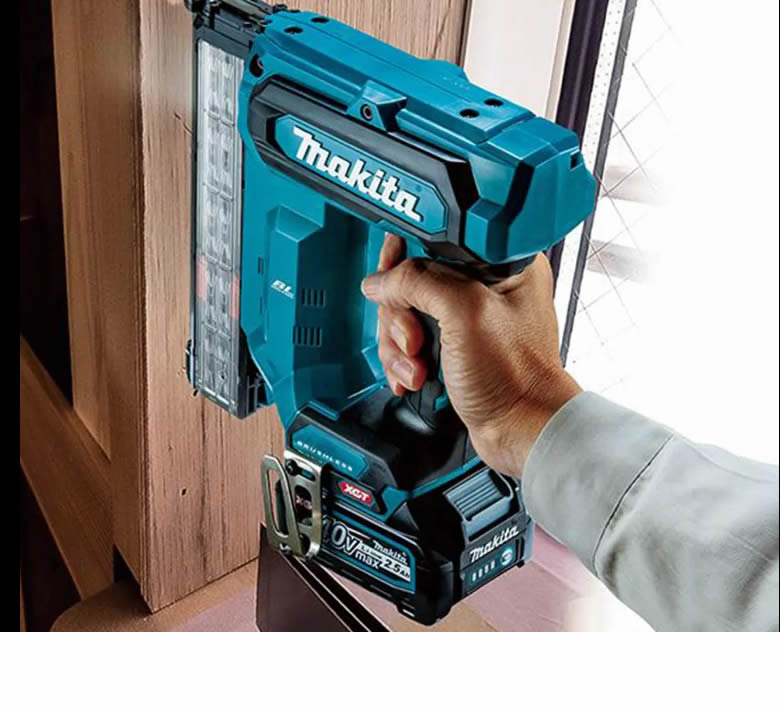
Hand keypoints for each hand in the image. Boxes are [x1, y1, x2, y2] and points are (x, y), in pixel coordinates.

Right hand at [360, 234, 580, 475]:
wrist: (519, 429)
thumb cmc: (514, 377)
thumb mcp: (464, 313)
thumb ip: (418, 282)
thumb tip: (380, 279)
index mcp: (499, 262)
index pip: (433, 240)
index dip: (405, 260)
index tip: (390, 282)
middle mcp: (482, 286)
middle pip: (410, 282)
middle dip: (401, 318)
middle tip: (415, 341)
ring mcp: (464, 318)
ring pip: (404, 315)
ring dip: (399, 346)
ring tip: (416, 367)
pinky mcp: (452, 346)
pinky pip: (409, 341)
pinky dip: (403, 361)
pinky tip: (414, 375)